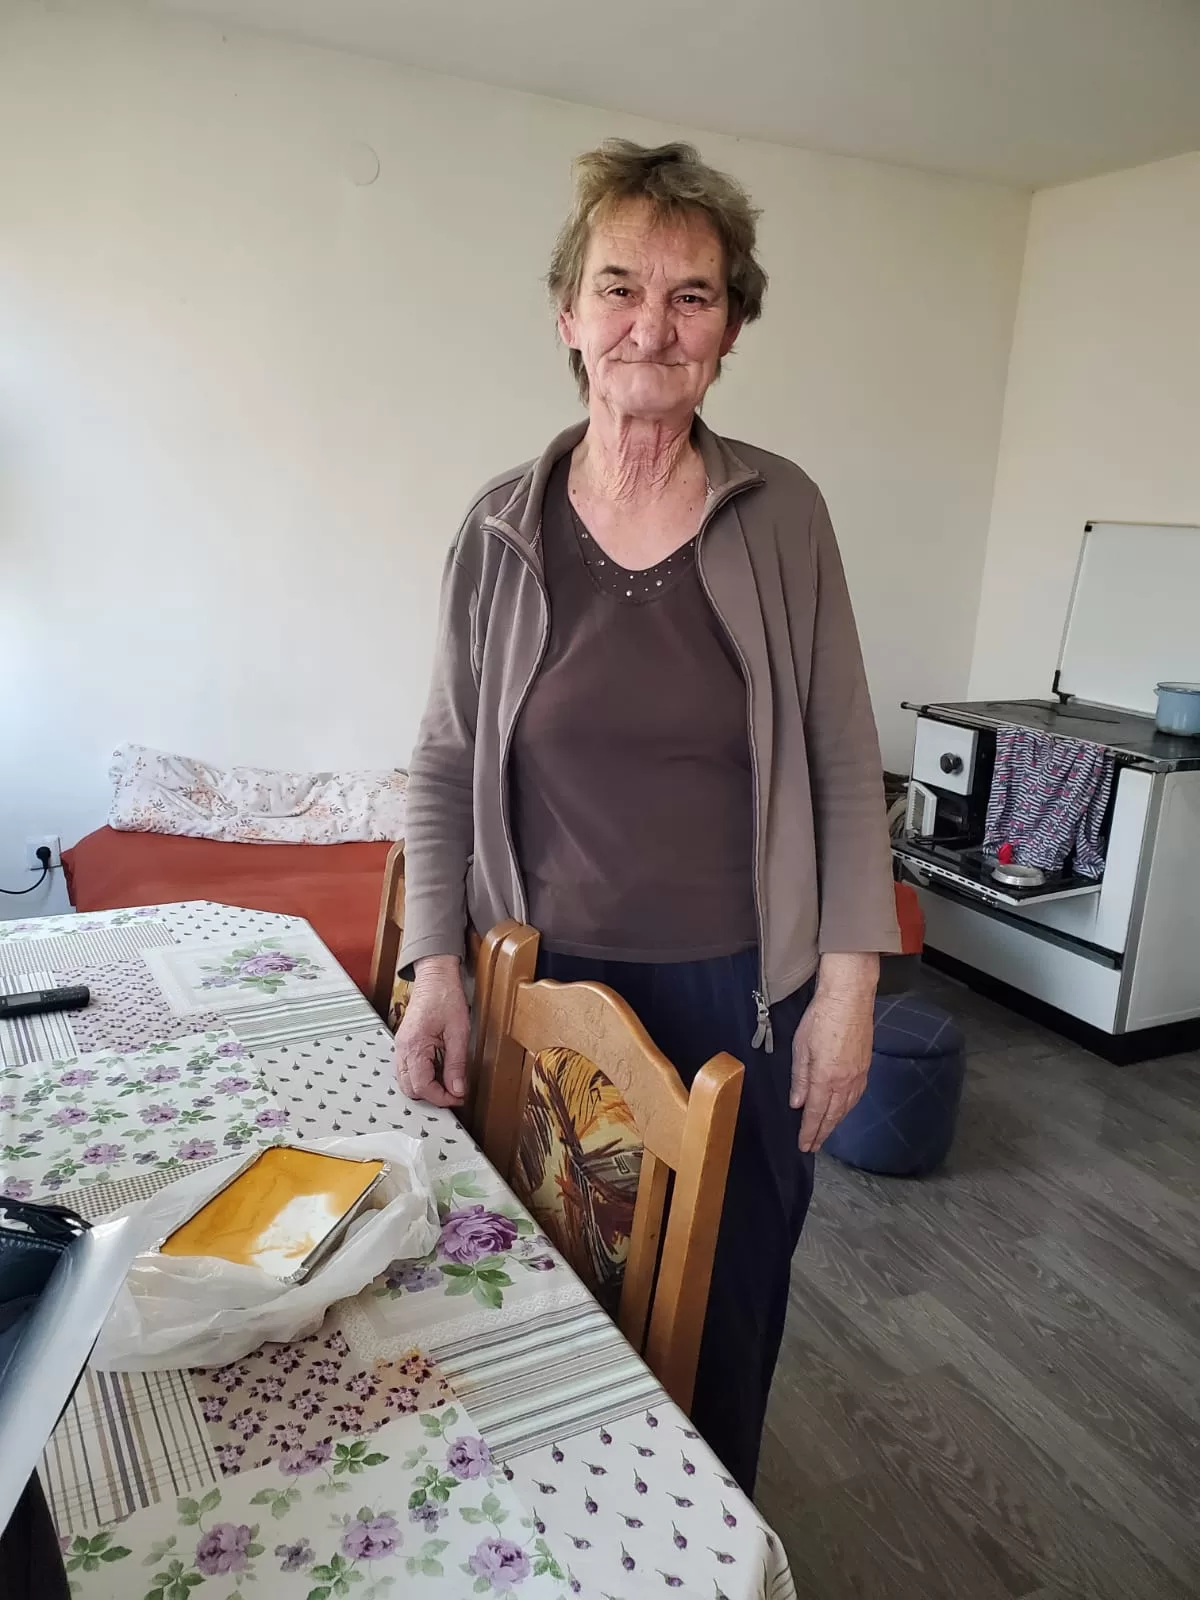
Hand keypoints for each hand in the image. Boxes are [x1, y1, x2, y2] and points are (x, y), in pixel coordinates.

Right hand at [393, 955, 469, 1106]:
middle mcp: (403, 1049)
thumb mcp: (459, 1032)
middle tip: (455, 1093)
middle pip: (410, 1089)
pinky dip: (422, 1077)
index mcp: (414, 1046)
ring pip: (406, 1081)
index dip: (442, 1098)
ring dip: (426, 1088)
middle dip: (432, 1096)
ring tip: (449, 1083)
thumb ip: (457, 1064)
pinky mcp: (405, 1044)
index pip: (422, 1087)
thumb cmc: (446, 997)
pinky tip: (439, 1072)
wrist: (435, 977)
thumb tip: (458, 1089)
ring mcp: (401, 1046)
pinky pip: (408, 1070)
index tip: (458, 1097)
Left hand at [790, 958, 876, 1151]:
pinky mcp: (865, 1066)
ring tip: (826, 1132)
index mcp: (826, 1078)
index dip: (809, 1132)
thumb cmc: (822, 1017)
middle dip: (822, 1132)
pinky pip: (857, 1095)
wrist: (850, 997)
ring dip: (835, 1122)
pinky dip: (848, 1108)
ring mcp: (858, 1074)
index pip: (816, 1113)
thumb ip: (800, 1078)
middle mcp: (845, 1081)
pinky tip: (844, 1109)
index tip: (804, 1145)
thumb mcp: (801, 1047)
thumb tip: (797, 1102)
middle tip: (814, 1146)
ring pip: (847, 1107)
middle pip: (833, 1115)